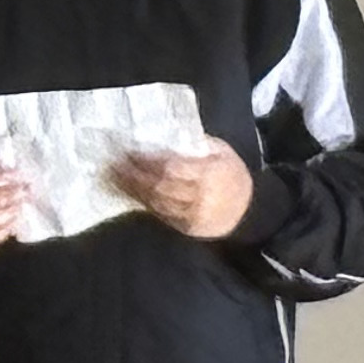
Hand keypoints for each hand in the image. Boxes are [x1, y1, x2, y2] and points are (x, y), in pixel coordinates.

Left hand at [112, 144, 254, 240]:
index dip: (149, 160)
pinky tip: (130, 193)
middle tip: (114, 164)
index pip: (172, 167)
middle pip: (160, 186)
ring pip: (157, 202)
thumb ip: (198, 144)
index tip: (130, 151)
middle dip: (134, 175)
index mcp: (210, 174)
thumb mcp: (222, 152)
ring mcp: (193, 215)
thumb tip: (166, 135)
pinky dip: (143, 203)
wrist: (249, 210)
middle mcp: (201, 196)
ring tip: (115, 178)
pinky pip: (161, 215)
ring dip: (133, 190)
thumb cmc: (232, 174)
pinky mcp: (186, 228)